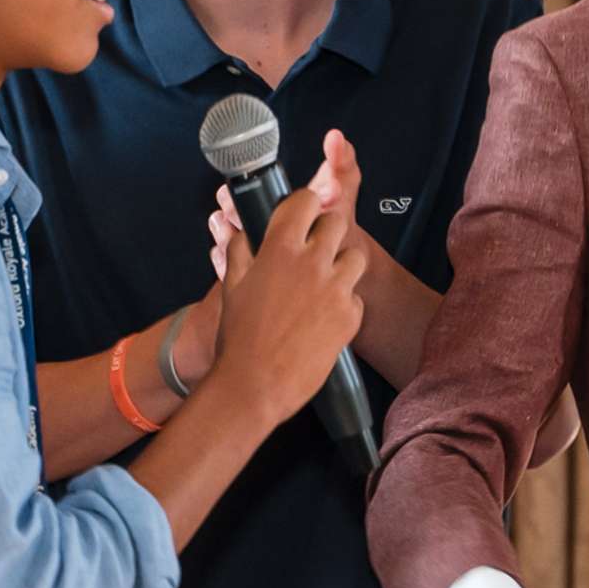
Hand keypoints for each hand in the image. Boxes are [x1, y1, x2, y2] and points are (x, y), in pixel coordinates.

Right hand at [207, 133, 367, 425]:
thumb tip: (240, 232)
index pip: (306, 201)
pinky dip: (344, 304)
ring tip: (325, 283)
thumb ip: (240, 252)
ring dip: (343, 265)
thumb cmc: (239, 339)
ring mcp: (335, 289)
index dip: (305, 205)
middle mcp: (312, 263)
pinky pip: (356, 297)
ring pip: (356, 257)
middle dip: (326, 232)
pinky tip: (324, 318)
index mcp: (280, 250)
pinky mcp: (350, 317)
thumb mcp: (232, 288)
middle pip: (337, 223)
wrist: (254, 385)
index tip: (303, 214)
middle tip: (315, 250)